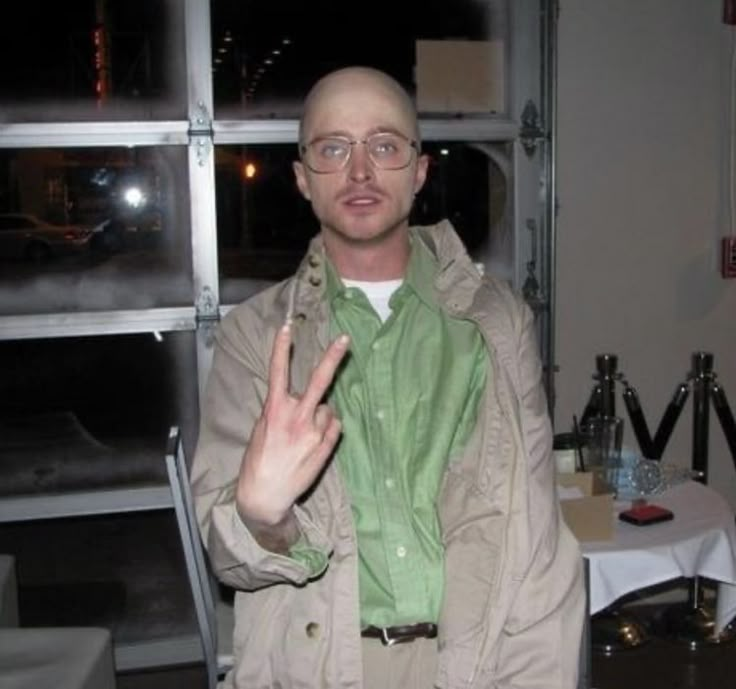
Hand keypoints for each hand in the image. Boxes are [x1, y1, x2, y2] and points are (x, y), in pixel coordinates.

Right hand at [236, 322, 349, 528]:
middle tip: (345, 338)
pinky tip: (314, 442)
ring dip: (320, 414)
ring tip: (304, 434)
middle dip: (333, 357)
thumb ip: (279, 410)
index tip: (287, 327)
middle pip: (318, 381)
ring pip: (327, 408)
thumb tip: (296, 398)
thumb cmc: (259, 461)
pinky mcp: (326, 446)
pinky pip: (334, 426)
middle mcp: (297, 418)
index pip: (278, 372)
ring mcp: (314, 432)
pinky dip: (328, 429)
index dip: (282, 348)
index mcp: (274, 410)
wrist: (266, 496)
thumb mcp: (262, 429)